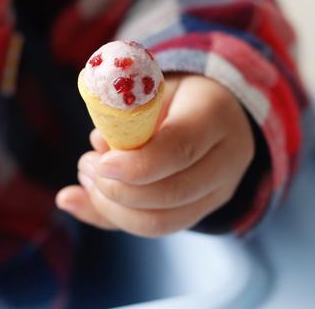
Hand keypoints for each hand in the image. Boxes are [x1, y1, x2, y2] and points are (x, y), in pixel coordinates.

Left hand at [56, 74, 253, 236]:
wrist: (216, 109)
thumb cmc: (175, 93)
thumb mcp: (152, 89)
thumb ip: (125, 118)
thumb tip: (95, 147)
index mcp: (216, 114)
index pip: (180, 148)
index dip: (136, 164)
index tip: (100, 162)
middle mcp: (228, 159)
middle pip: (173, 193)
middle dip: (118, 190)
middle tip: (87, 166)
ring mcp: (219, 191)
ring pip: (163, 221)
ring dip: (113, 208)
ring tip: (88, 180)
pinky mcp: (202, 210)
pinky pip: (156, 226)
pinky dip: (116, 217)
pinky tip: (89, 199)